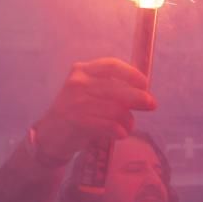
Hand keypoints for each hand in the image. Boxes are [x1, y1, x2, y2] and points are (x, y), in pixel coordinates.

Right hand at [34, 58, 156, 162]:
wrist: (50, 135)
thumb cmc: (77, 112)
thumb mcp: (90, 93)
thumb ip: (112, 89)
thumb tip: (144, 93)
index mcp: (82, 71)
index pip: (111, 65)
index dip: (132, 74)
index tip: (145, 84)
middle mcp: (78, 83)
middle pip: (117, 89)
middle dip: (139, 98)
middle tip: (152, 105)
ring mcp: (76, 102)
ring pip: (116, 109)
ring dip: (128, 120)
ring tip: (127, 126)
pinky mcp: (76, 121)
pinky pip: (108, 124)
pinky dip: (119, 130)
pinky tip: (120, 134)